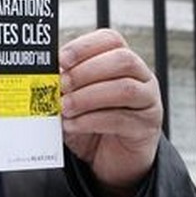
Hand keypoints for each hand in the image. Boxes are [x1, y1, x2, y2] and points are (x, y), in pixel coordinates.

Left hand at [60, 29, 162, 196]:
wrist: (111, 156)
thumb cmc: (91, 118)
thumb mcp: (76, 95)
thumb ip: (67, 81)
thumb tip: (47, 72)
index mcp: (122, 60)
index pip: (111, 40)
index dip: (84, 47)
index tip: (61, 60)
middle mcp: (141, 76)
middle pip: (122, 60)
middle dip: (86, 71)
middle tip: (62, 85)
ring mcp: (148, 101)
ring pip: (125, 89)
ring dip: (88, 97)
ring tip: (64, 107)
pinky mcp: (146, 127)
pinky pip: (121, 119)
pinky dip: (90, 120)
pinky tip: (72, 124)